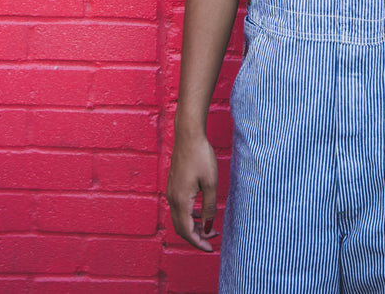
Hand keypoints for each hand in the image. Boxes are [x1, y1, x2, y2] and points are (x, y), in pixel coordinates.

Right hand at [167, 129, 218, 251]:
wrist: (188, 134)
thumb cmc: (201, 155)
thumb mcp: (210, 183)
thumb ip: (209, 207)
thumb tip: (209, 226)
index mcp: (181, 200)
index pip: (187, 232)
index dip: (198, 243)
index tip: (211, 249)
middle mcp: (172, 198)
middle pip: (181, 228)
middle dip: (196, 237)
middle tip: (212, 238)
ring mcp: (171, 191)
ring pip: (180, 218)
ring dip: (193, 226)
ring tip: (209, 226)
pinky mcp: (174, 185)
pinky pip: (179, 208)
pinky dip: (190, 215)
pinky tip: (201, 212)